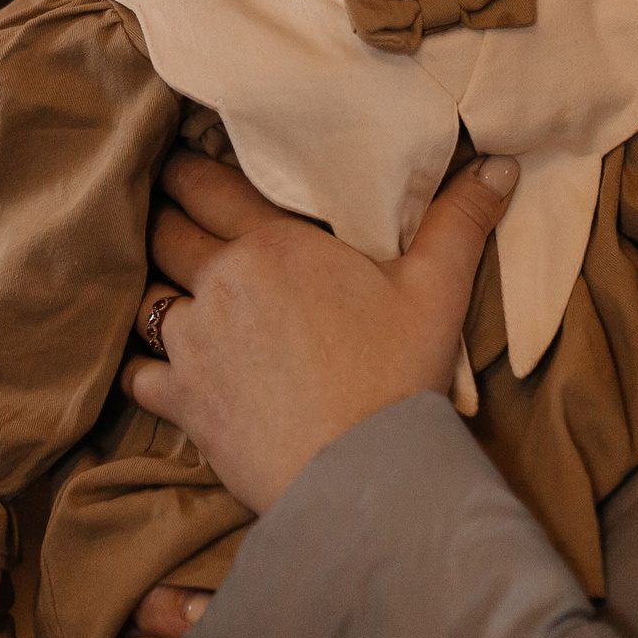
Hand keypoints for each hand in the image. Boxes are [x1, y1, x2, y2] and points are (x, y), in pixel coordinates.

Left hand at [121, 150, 517, 510]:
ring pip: (146, 299)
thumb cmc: (398, 376)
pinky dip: (143, 368)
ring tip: (165, 290)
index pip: (205, 185)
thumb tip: (500, 164)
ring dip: (154, 291)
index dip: (184, 170)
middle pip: (166, 233)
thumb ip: (460, 219)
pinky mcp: (183, 402)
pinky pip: (137, 374)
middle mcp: (220, 284)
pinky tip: (155, 369)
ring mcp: (193, 344)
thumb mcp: (438, 290)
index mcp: (272, 244)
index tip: (176, 165)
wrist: (362, 473)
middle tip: (166, 215)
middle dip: (163, 220)